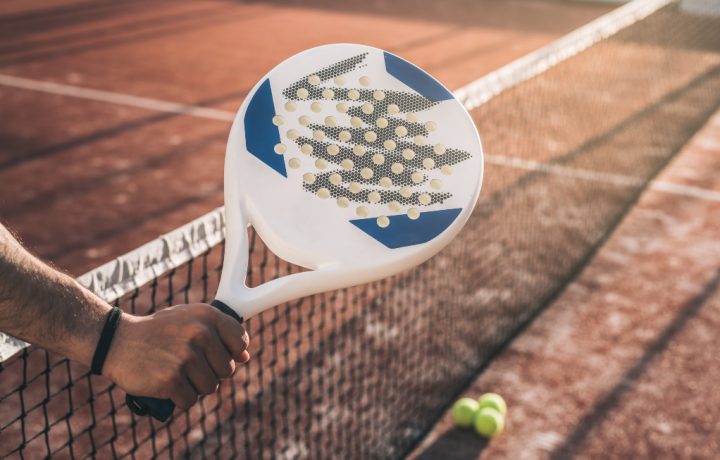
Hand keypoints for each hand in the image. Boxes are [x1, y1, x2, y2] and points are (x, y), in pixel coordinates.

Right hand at [103, 303, 249, 409]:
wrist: (118, 341)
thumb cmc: (159, 331)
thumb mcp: (189, 319)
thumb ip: (219, 333)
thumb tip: (245, 357)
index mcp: (208, 315)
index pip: (240, 342)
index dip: (232, 353)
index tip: (215, 354)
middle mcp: (200, 334)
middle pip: (227, 370)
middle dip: (210, 372)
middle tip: (188, 364)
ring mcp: (186, 357)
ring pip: (211, 388)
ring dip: (195, 387)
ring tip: (177, 372)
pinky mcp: (171, 380)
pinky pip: (190, 401)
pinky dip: (179, 399)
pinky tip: (167, 385)